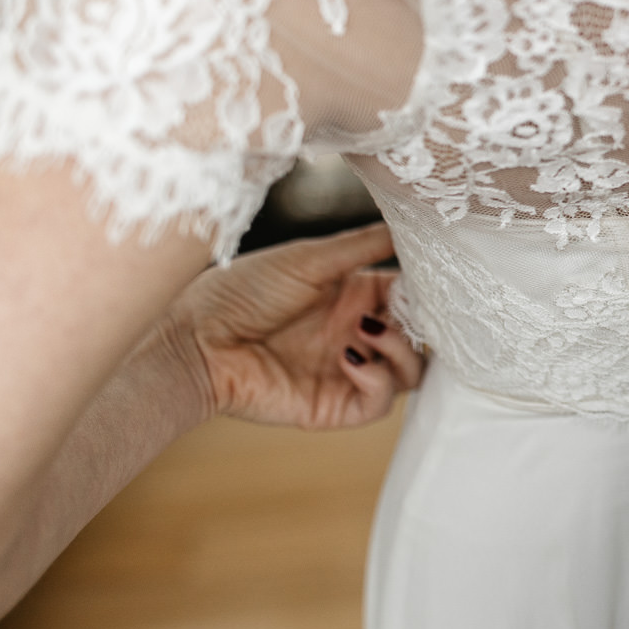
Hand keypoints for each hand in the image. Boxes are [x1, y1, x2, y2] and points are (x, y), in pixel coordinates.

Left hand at [159, 225, 423, 429]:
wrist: (193, 342)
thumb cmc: (240, 291)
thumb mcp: (308, 259)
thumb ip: (363, 245)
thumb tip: (412, 223)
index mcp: (355, 296)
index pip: (414, 296)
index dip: (428, 291)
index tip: (435, 281)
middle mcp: (357, 333)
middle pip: (421, 338)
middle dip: (423, 326)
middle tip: (404, 312)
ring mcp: (349, 371)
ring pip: (411, 372)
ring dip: (402, 351)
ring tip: (368, 332)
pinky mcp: (334, 406)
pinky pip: (380, 403)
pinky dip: (378, 380)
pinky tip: (351, 357)